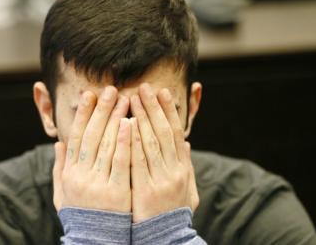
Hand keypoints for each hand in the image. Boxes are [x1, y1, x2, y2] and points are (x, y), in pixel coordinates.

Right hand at [52, 86, 131, 212]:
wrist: (95, 242)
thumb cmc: (81, 215)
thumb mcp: (63, 193)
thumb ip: (60, 168)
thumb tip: (58, 144)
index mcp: (69, 173)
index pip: (76, 137)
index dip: (83, 114)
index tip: (89, 95)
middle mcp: (81, 175)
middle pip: (91, 135)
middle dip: (101, 110)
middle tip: (110, 89)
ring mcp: (98, 183)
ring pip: (106, 145)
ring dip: (115, 119)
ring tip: (124, 99)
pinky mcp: (116, 192)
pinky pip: (121, 162)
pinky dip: (124, 142)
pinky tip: (130, 123)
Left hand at [130, 83, 198, 222]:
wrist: (166, 239)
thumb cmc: (173, 213)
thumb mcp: (188, 189)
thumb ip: (187, 165)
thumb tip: (188, 143)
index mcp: (183, 168)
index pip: (176, 133)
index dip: (169, 111)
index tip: (161, 92)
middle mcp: (175, 171)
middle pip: (163, 132)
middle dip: (153, 107)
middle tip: (143, 86)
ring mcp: (161, 180)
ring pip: (152, 142)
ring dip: (142, 117)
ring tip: (132, 97)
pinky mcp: (146, 191)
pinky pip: (139, 161)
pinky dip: (133, 141)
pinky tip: (127, 124)